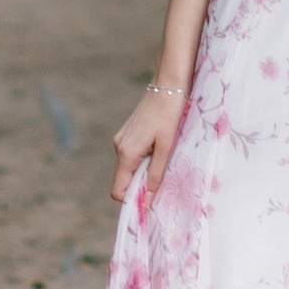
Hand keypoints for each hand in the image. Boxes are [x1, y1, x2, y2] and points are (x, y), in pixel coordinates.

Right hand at [112, 79, 187, 207]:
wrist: (168, 85)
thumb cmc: (170, 115)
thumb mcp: (166, 148)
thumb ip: (155, 176)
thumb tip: (146, 202)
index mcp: (126, 153)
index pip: (118, 190)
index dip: (131, 200)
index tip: (150, 201)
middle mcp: (119, 147)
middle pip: (123, 180)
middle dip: (139, 186)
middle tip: (162, 181)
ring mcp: (121, 139)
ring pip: (127, 168)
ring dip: (142, 171)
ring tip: (163, 160)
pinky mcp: (126, 133)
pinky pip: (130, 156)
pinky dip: (142, 160)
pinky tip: (158, 148)